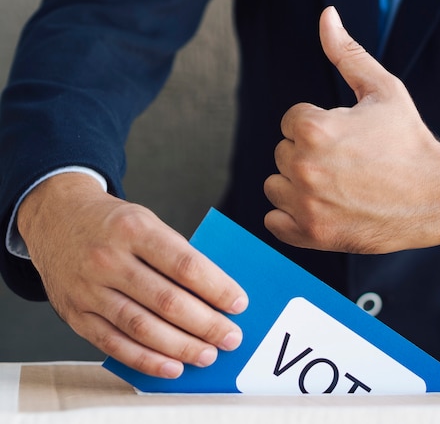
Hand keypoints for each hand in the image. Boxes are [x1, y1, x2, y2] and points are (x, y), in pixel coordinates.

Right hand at [17, 173, 247, 377]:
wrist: (56, 218)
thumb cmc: (112, 222)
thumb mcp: (146, 220)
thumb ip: (175, 253)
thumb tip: (214, 292)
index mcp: (134, 229)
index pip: (185, 265)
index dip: (216, 288)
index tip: (239, 303)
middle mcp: (108, 259)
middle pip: (166, 301)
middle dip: (205, 324)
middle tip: (231, 337)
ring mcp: (89, 289)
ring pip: (142, 327)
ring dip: (180, 346)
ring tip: (207, 354)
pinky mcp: (75, 314)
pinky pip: (113, 344)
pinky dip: (145, 359)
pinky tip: (171, 366)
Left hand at [264, 6, 439, 253]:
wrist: (438, 196)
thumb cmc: (409, 140)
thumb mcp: (383, 89)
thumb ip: (347, 53)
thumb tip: (327, 16)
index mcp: (313, 128)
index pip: (291, 120)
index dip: (319, 125)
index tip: (347, 137)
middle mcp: (303, 167)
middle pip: (282, 152)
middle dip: (309, 152)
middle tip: (347, 163)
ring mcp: (306, 206)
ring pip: (275, 186)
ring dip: (296, 184)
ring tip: (336, 185)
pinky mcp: (312, 236)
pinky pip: (274, 222)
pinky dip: (290, 216)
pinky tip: (321, 207)